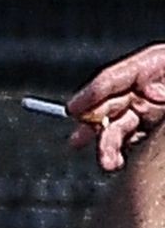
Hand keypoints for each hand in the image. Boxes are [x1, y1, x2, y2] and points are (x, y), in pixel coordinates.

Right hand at [66, 43, 164, 170]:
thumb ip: (149, 86)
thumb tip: (136, 96)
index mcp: (157, 64)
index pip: (115, 76)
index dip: (91, 93)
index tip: (72, 109)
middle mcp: (153, 88)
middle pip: (113, 104)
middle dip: (95, 125)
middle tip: (80, 142)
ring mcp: (157, 110)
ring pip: (122, 126)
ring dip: (108, 145)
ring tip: (108, 163)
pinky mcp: (158, 131)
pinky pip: (136, 140)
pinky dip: (123, 152)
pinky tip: (119, 162)